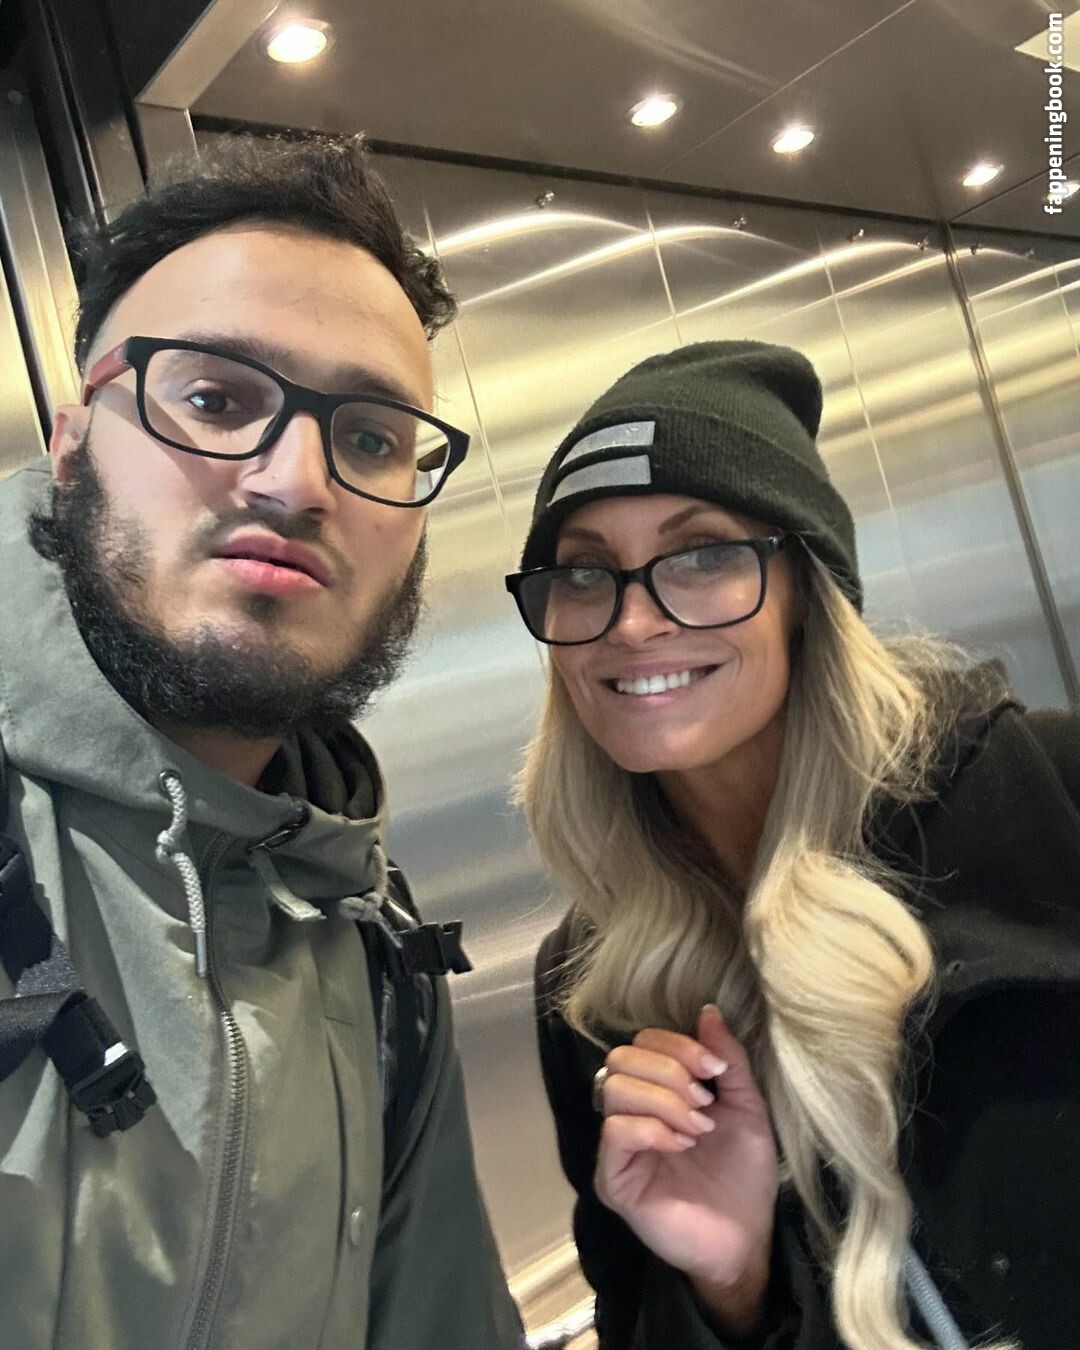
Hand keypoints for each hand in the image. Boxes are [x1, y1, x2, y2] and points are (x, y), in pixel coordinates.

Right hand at [594, 1005, 778, 1327]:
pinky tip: (682, 1144)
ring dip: (664, 1100)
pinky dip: (654, 1128)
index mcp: (657, 1092)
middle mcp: (630, 1113)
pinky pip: (616, 1131)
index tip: (716, 1070)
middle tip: (705, 1101)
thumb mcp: (746, 1108)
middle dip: (670, 1070)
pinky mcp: (613, 1179)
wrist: (747, 1239)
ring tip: (698, 1128)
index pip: (643, 1042)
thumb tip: (708, 1011)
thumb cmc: (745, 1176)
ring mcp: (617, 1147)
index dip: (679, 1045)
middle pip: (622, 1058)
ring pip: (614, 1088)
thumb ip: (727, 1060)